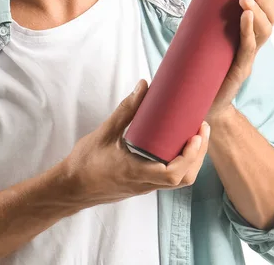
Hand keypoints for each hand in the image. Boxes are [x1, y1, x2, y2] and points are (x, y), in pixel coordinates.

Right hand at [60, 79, 209, 208]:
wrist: (71, 187)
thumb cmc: (85, 161)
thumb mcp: (105, 132)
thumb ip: (125, 110)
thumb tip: (143, 86)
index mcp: (137, 173)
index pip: (173, 173)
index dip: (190, 156)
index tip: (196, 134)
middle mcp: (145, 184)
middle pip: (184, 179)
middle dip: (198, 155)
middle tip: (202, 129)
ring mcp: (144, 187)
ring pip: (178, 181)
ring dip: (191, 160)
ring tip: (194, 136)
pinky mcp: (141, 185)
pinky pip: (167, 179)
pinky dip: (179, 164)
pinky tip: (176, 146)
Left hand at [194, 0, 273, 125]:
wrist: (200, 97)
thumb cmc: (205, 59)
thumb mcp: (204, 23)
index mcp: (249, 31)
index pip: (269, 10)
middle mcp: (253, 42)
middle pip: (271, 19)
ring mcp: (248, 55)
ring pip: (263, 32)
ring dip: (257, 12)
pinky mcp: (238, 68)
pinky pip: (248, 48)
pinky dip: (248, 31)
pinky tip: (244, 17)